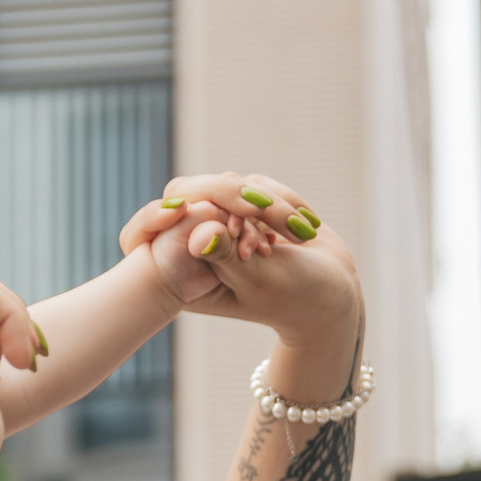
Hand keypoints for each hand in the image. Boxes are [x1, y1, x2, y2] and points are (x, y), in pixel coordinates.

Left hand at [121, 172, 360, 347]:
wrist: (336, 291)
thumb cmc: (296, 297)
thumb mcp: (259, 280)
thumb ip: (227, 256)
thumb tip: (198, 230)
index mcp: (181, 273)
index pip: (145, 231)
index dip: (154, 216)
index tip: (174, 210)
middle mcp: (195, 245)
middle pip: (187, 193)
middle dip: (228, 200)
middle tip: (259, 211)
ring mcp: (222, 222)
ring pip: (225, 184)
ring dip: (263, 207)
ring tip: (285, 240)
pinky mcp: (247, 206)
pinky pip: (255, 182)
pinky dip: (282, 201)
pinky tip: (302, 231)